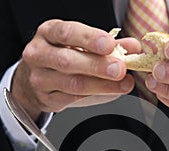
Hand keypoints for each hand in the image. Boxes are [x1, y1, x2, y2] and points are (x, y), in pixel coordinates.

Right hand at [11, 20, 139, 120]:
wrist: (35, 81)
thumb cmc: (61, 58)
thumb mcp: (80, 45)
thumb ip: (108, 46)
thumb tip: (133, 47)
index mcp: (48, 33)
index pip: (66, 33)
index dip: (89, 38)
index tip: (110, 44)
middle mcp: (39, 54)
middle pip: (68, 61)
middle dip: (97, 65)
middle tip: (120, 69)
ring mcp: (40, 78)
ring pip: (72, 83)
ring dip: (100, 85)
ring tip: (122, 84)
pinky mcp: (46, 98)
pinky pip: (71, 99)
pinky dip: (94, 96)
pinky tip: (109, 92)